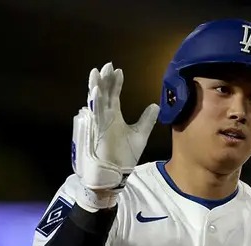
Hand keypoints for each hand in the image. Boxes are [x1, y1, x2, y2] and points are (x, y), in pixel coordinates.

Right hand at [72, 62, 159, 210]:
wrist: (114, 175)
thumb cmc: (124, 157)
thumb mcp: (140, 135)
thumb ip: (146, 120)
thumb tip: (156, 105)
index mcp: (114, 117)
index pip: (114, 95)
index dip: (115, 83)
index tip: (119, 71)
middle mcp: (105, 117)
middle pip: (104, 94)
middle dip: (105, 80)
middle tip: (107, 65)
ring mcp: (99, 123)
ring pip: (96, 101)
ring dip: (96, 86)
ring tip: (97, 72)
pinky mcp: (96, 131)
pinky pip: (95, 114)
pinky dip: (95, 103)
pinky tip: (96, 91)